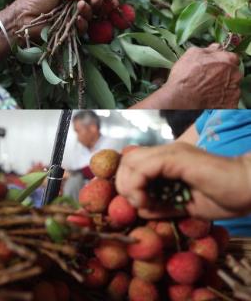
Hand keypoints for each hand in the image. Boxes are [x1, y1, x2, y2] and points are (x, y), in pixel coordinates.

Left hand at [0, 0, 102, 40]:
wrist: (21, 19)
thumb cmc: (33, 1)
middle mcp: (70, 6)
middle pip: (90, 5)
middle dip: (95, 1)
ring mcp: (69, 19)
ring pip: (87, 16)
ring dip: (88, 10)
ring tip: (82, 6)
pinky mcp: (67, 31)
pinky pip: (80, 29)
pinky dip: (82, 23)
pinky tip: (79, 17)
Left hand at [115, 142, 250, 219]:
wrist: (250, 190)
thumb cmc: (224, 198)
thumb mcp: (182, 206)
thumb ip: (160, 205)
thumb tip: (138, 208)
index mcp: (165, 162)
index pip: (131, 164)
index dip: (125, 184)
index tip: (135, 204)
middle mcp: (165, 153)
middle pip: (126, 161)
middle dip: (123, 185)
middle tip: (137, 204)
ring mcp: (171, 153)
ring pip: (130, 161)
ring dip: (129, 185)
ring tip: (142, 202)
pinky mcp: (177, 157)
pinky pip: (144, 167)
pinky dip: (138, 185)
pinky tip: (147, 200)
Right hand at [161, 44, 240, 107]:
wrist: (182, 99)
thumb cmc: (186, 75)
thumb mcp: (192, 54)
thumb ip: (208, 49)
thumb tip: (215, 47)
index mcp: (228, 60)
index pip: (231, 57)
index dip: (221, 61)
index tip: (213, 65)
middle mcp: (235, 75)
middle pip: (232, 72)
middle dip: (223, 74)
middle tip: (207, 78)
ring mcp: (234, 90)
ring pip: (231, 87)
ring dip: (222, 87)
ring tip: (206, 90)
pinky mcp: (231, 104)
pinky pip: (228, 100)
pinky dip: (221, 100)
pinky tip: (209, 99)